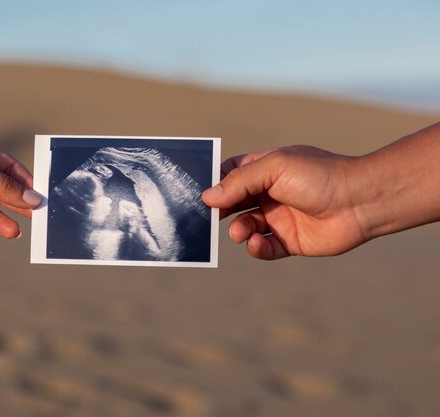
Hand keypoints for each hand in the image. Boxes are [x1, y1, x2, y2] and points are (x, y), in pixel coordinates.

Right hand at [202, 146, 367, 259]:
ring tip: (239, 232)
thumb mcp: (274, 168)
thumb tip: (208, 197)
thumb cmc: (318, 176)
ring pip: (246, 227)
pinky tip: (256, 243)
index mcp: (266, 170)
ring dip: (238, 230)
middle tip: (210, 217)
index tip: (200, 193)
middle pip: (234, 202)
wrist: (359, 202)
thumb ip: (239, 182)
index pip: (231, 174)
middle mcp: (270, 193)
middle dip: (220, 210)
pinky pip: (264, 248)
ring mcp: (279, 218)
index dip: (215, 183)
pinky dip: (255, 248)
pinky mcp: (289, 242)